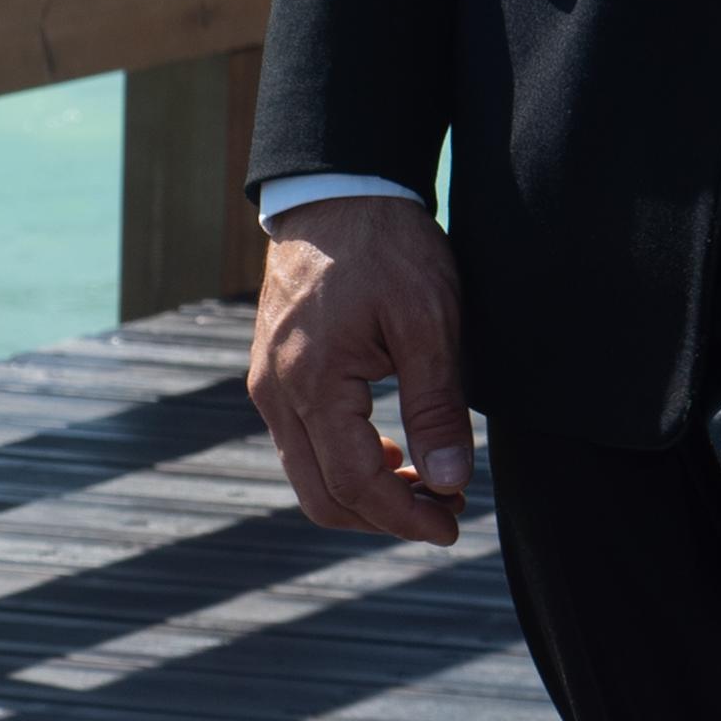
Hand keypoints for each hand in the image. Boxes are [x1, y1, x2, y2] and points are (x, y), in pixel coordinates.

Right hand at [248, 194, 469, 543]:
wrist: (338, 194)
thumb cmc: (389, 249)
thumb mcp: (430, 319)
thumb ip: (438, 404)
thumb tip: (452, 479)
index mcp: (311, 385)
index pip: (354, 483)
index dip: (405, 516)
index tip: (453, 525)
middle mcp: (275, 395)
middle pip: (321, 494)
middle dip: (385, 517)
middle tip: (447, 513)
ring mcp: (267, 387)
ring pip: (308, 474)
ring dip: (366, 493)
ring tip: (429, 486)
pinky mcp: (272, 376)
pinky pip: (302, 443)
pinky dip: (345, 463)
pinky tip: (393, 451)